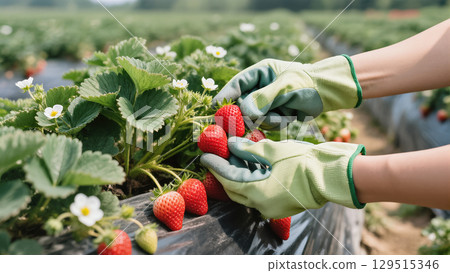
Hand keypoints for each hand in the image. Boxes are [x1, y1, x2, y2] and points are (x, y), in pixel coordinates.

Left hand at [200, 137, 365, 217]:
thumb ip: (249, 149)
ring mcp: (272, 208)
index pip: (228, 179)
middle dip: (224, 173)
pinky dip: (251, 181)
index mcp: (257, 193)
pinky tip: (249, 165)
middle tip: (216, 157)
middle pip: (234, 189)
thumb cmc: (304, 162)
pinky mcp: (280, 204)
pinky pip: (258, 194)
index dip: (216, 166)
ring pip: (246, 192)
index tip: (205, 155)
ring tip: (232, 157)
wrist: (332, 174)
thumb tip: (231, 144)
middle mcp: (261, 206)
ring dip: (238, 176)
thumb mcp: (274, 151)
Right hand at [212, 56, 361, 129]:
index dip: (225, 97)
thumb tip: (244, 112)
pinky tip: (290, 117)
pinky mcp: (274, 114)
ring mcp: (266, 102)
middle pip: (241, 105)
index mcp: (258, 73)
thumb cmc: (307, 82)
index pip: (236, 85)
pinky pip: (267, 124)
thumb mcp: (285, 87)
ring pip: (254, 118)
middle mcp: (259, 88)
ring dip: (267, 120)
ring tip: (284, 114)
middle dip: (247, 115)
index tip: (215, 109)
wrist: (327, 92)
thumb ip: (263, 98)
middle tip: (247, 124)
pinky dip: (277, 124)